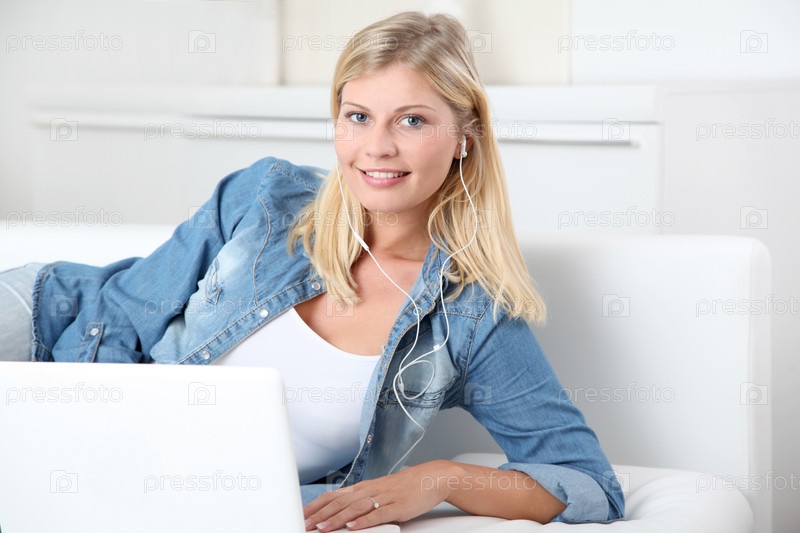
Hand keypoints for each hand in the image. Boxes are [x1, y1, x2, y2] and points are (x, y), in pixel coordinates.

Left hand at [303, 460, 454, 530]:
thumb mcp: (378, 491)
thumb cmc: (404, 487)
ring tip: (322, 528)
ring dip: (336, 519)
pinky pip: (379, 514)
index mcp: (364, 487)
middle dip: (320, 515)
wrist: (431, 478)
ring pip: (355, 508)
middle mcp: (370, 490)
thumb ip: (360, 500)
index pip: (334, 495)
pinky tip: (353, 527)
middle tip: (304, 525)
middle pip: (340, 502)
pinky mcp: (398, 506)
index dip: (316, 505)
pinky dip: (364, 521)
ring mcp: (384, 498)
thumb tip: (339, 511)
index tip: (301, 515)